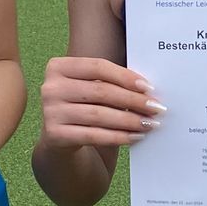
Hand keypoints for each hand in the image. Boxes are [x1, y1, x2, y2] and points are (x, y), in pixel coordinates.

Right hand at [38, 56, 160, 149]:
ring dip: (129, 120)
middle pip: (101, 91)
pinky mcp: (54, 135)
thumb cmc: (83, 106)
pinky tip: (135, 136)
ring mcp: (50, 112)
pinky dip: (118, 136)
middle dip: (133, 100)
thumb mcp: (90, 88)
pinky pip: (93, 135)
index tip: (148, 87)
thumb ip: (111, 82)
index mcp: (58, 67)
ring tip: (149, 123)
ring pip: (99, 114)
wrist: (60, 138)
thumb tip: (148, 90)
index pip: (98, 66)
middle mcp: (50, 87)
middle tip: (156, 108)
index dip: (125, 76)